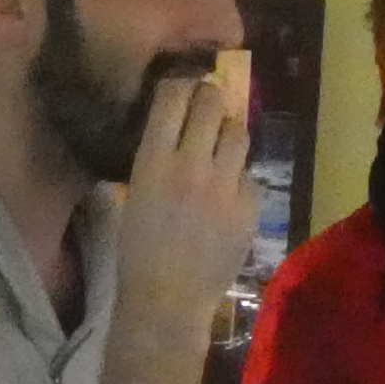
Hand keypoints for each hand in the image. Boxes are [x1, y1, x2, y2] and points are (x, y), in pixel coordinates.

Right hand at [114, 65, 257, 334]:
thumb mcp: (133, 195)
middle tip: (208, 102)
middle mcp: (192, 165)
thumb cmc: (137, 251)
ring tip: (221, 144)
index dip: (180, 83)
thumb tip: (172, 129)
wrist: (167, 300)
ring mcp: (225, 186)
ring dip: (229, 132)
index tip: (182, 85)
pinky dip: (240, 178)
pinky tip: (227, 193)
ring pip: (239, 134)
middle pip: (212, 104)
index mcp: (154, 161)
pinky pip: (251, 176)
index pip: (173, 96)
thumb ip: (155, 158)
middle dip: (211, 97)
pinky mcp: (250, 208)